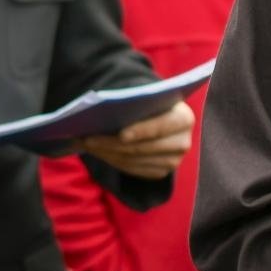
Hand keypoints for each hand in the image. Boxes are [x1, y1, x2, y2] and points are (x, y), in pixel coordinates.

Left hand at [79, 100, 193, 179]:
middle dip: (113, 143)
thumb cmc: (150, 103)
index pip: (162, 126)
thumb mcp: (146, 98)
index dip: (142, 131)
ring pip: (134, 160)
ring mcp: (173, 160)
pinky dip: (113, 160)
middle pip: (143, 147)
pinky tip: (98, 151)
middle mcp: (182, 142)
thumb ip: (133, 102)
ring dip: (107, 153)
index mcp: (184, 118)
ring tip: (87, 144)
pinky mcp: (161, 172)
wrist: (159, 116)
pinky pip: (133, 170)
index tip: (121, 134)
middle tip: (88, 139)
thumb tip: (103, 110)